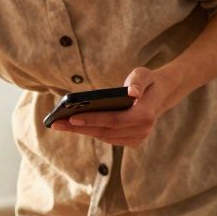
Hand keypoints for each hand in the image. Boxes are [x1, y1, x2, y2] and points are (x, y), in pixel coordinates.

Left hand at [50, 67, 183, 147]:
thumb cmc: (147, 81)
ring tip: (60, 124)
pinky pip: (107, 138)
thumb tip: (131, 93)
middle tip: (56, 123)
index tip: (72, 117)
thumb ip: (138, 81)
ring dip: (82, 131)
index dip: (93, 120)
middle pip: (105, 132)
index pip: (115, 120)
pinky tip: (73, 126)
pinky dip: (90, 132)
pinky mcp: (131, 142)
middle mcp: (142, 131)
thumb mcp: (144, 74)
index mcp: (145, 115)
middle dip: (79, 128)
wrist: (160, 94)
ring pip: (104, 137)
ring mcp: (137, 139)